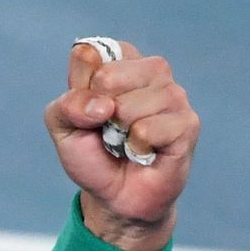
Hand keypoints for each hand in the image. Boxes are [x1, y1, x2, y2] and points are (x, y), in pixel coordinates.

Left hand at [43, 40, 200, 250]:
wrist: (114, 195)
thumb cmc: (92, 153)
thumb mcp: (62, 126)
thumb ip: (67, 105)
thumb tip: (102, 104)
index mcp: (122, 60)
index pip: (88, 55)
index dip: (79, 90)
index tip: (89, 110)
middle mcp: (153, 70)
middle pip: (107, 77)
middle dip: (97, 113)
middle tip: (109, 129)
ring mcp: (174, 95)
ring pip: (127, 106)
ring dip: (117, 134)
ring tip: (127, 142)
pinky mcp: (187, 123)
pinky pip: (146, 130)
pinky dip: (136, 148)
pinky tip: (144, 152)